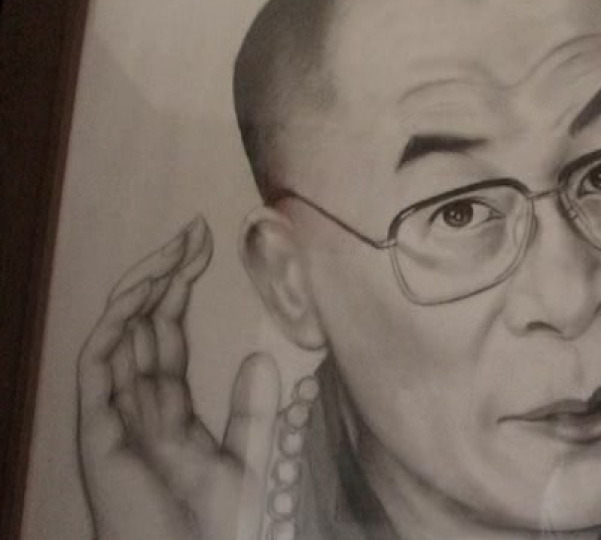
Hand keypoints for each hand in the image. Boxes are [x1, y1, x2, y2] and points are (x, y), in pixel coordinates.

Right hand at [77, 217, 280, 539]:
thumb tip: (261, 357)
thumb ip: (251, 412)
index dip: (183, 289)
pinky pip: (97, 365)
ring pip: (119, 333)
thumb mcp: (248, 459)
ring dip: (143, 288)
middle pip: (144, 324)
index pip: (169, 332)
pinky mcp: (97, 430)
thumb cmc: (213, 526)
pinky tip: (140, 295)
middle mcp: (135, 403)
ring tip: (173, 250)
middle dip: (166, 275)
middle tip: (192, 231)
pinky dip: (114, 327)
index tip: (206, 246)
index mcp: (167, 407)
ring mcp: (113, 414)